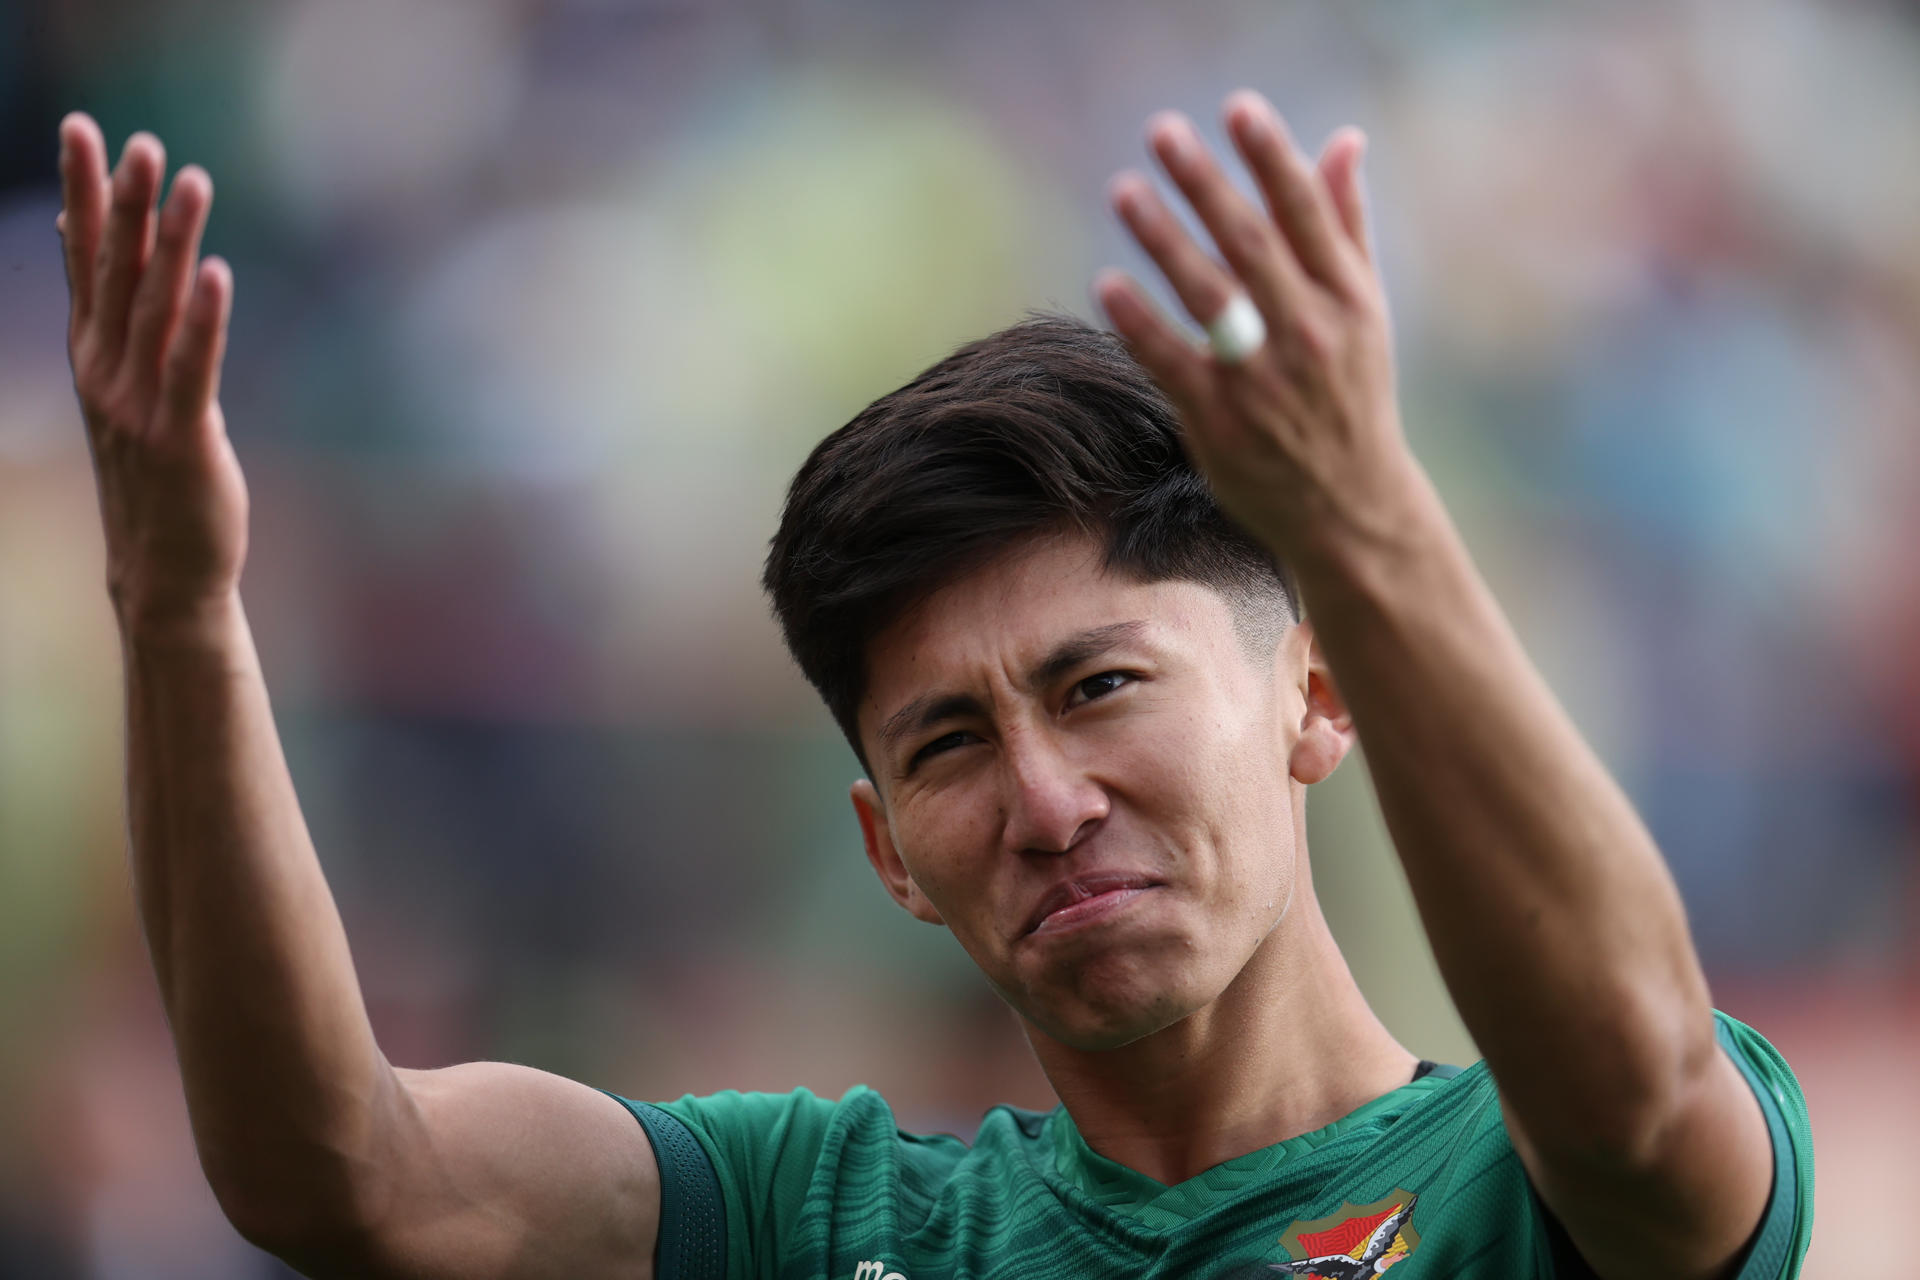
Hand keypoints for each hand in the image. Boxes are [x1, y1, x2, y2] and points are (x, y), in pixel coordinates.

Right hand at [59, 112, 246, 630]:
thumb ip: (118, 326)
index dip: (85, 194)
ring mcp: (139, 405)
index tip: (83, 129)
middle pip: (115, 272)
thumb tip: (97, 256)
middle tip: (136, 138)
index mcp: (94, 357)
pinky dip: (206, 319)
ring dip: (171, 243)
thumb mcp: (126, 392)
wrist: (163, 570)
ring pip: (156, 308)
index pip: (85, 260)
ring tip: (189, 180)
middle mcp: (106, 373)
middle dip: (123, 202)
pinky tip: (218, 273)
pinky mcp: (182, 438)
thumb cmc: (154, 475)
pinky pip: (193, 367)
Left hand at [1096, 90, 1421, 570]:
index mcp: (1349, 299)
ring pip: (1209, 296)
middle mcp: (1311, 334)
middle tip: (1162, 132)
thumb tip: (1343, 140)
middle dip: (1206, 184)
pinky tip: (1107, 283)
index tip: (1237, 108)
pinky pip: (1172, 363)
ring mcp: (1264, 381)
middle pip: (1252, 244)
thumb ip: (1346, 227)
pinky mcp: (1221, 422)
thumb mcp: (1365, 312)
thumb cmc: (1351, 395)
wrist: (1349, 507)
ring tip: (1123, 189)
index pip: (1306, 214)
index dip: (1272, 157)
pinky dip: (1139, 323)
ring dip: (1162, 239)